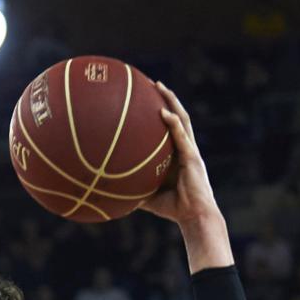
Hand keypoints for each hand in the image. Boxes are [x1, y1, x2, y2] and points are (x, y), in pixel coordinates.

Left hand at [140, 83, 221, 225]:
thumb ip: (131, 189)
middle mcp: (185, 147)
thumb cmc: (172, 208)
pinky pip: (182, 136)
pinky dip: (173, 124)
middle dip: (166, 98)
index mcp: (176, 154)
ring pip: (182, 119)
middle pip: (176, 116)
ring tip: (159, 86)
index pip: (168, 127)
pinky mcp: (193, 157)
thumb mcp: (146, 196)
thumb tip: (105, 190)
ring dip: (172, 101)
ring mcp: (190, 150)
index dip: (160, 111)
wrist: (194, 216)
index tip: (145, 98)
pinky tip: (163, 113)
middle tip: (151, 83)